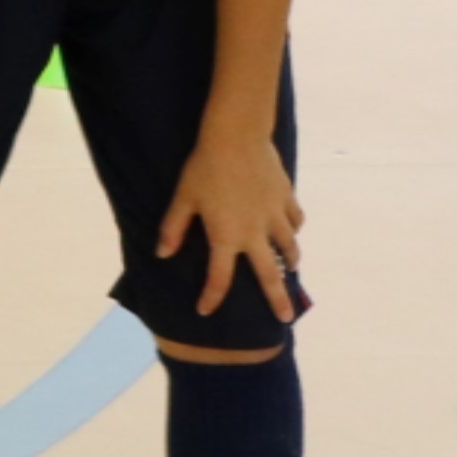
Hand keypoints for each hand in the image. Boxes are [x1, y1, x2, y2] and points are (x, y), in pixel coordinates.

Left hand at [153, 119, 304, 326]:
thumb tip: (162, 254)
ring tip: (290, 270)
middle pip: (268, 274)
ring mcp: (275, 216)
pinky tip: (292, 231)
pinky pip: (295, 220)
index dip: (211, 297)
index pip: (218, 277)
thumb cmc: (204, 168)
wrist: (237, 138)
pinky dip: (294, 229)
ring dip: (289, 261)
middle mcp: (255, 233)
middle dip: (277, 299)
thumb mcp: (183, 199)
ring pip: (289, 247)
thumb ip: (173, 229)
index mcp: (226, 236)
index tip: (205, 311)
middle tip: (285, 318)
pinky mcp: (286, 198)